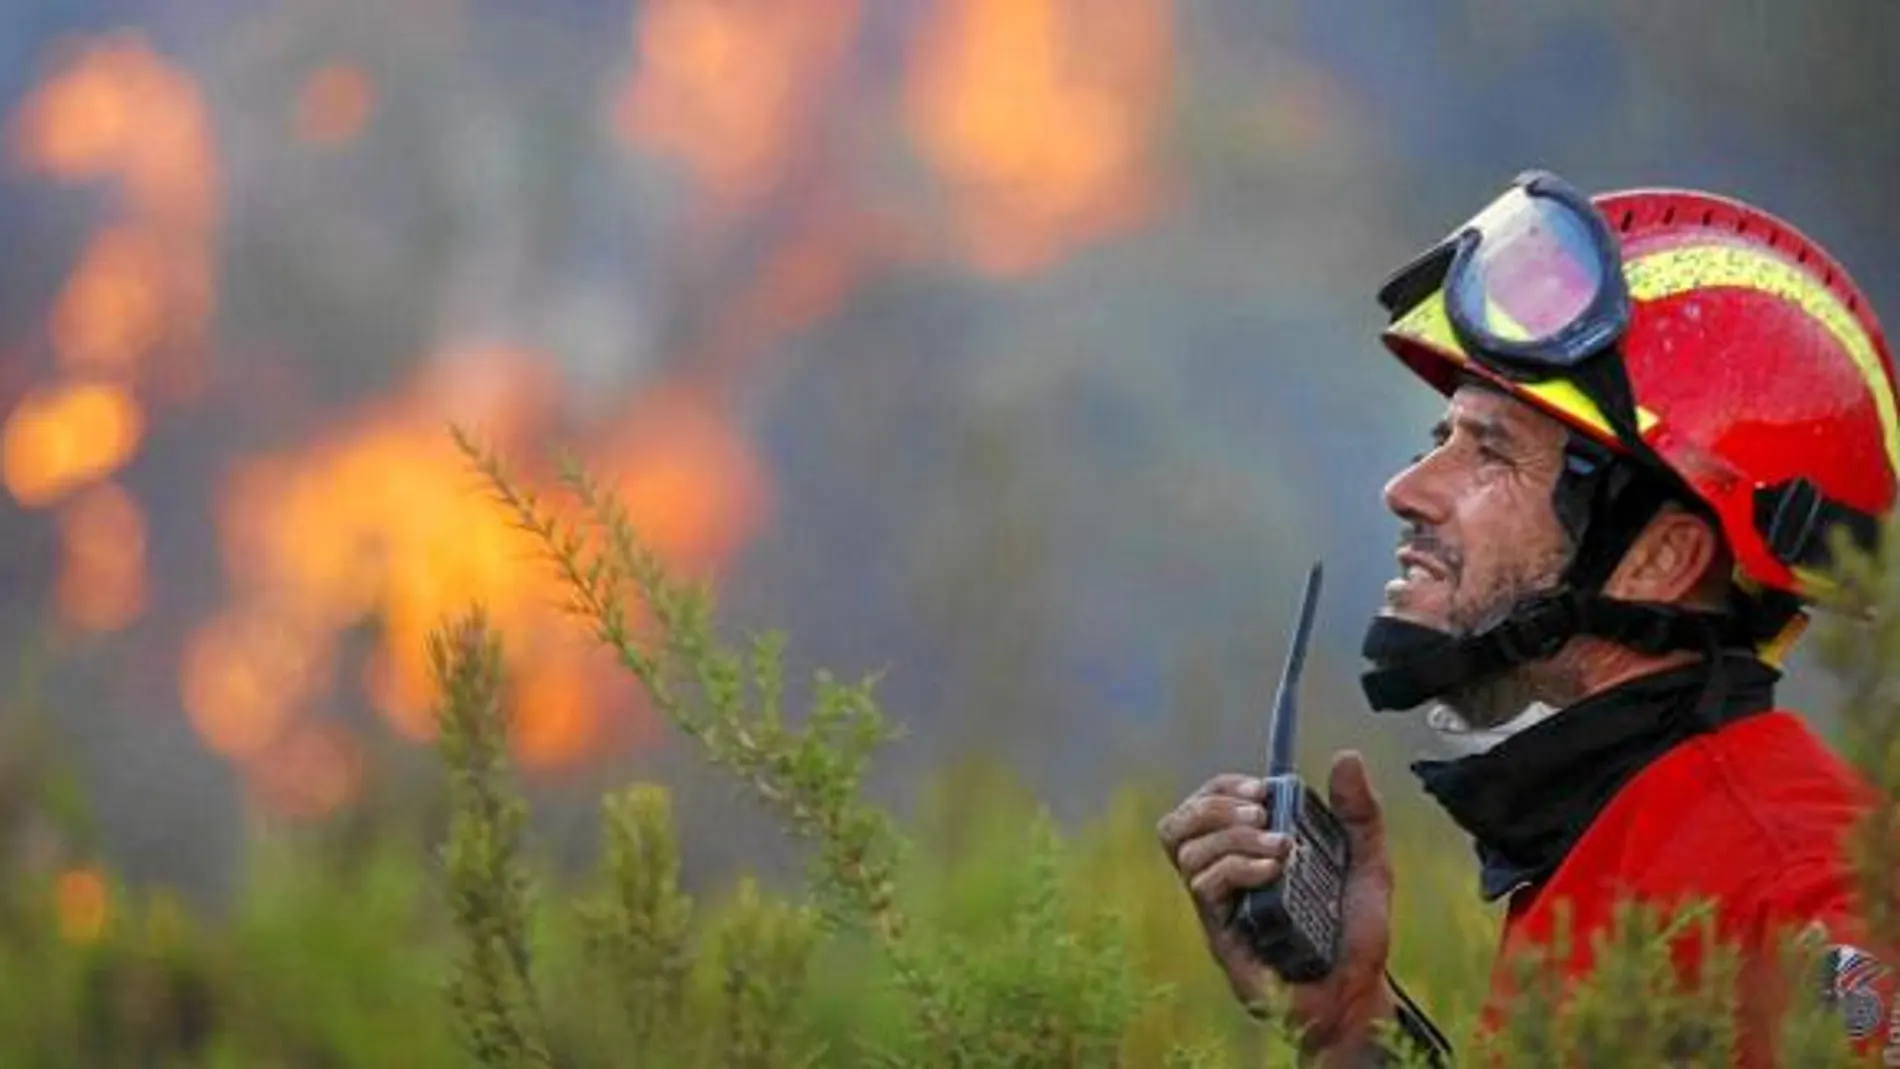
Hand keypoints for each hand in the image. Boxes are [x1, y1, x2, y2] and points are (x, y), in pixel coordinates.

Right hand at [1156, 750, 1396, 1061]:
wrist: (1359, 992)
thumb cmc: (1355, 933)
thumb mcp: (1367, 862)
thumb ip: (1359, 812)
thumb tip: (1346, 756)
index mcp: (1246, 854)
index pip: (1204, 807)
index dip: (1221, 788)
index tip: (1261, 787)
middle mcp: (1224, 877)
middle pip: (1176, 826)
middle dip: (1212, 804)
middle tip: (1260, 810)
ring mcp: (1219, 907)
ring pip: (1186, 852)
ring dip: (1230, 835)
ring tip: (1278, 845)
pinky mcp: (1221, 934)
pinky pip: (1205, 887)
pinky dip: (1237, 867)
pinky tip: (1273, 870)